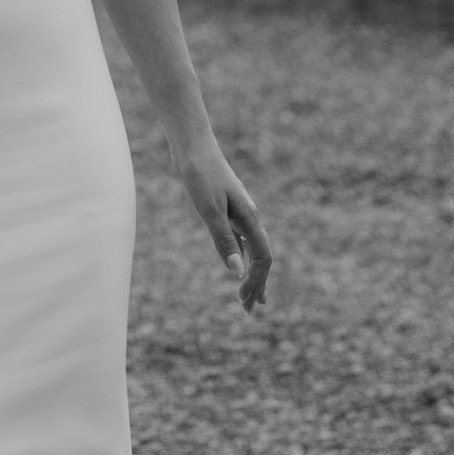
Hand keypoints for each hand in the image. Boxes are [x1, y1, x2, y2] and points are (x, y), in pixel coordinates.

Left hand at [179, 132, 271, 310]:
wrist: (191, 144)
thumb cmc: (200, 174)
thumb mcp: (209, 210)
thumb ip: (224, 241)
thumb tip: (237, 273)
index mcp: (249, 218)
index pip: (262, 258)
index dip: (257, 282)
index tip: (245, 303)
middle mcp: (248, 216)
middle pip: (260, 257)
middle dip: (257, 284)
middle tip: (251, 311)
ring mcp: (238, 212)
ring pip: (251, 249)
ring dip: (251, 273)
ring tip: (250, 297)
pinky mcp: (225, 207)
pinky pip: (240, 238)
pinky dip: (241, 256)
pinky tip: (237, 264)